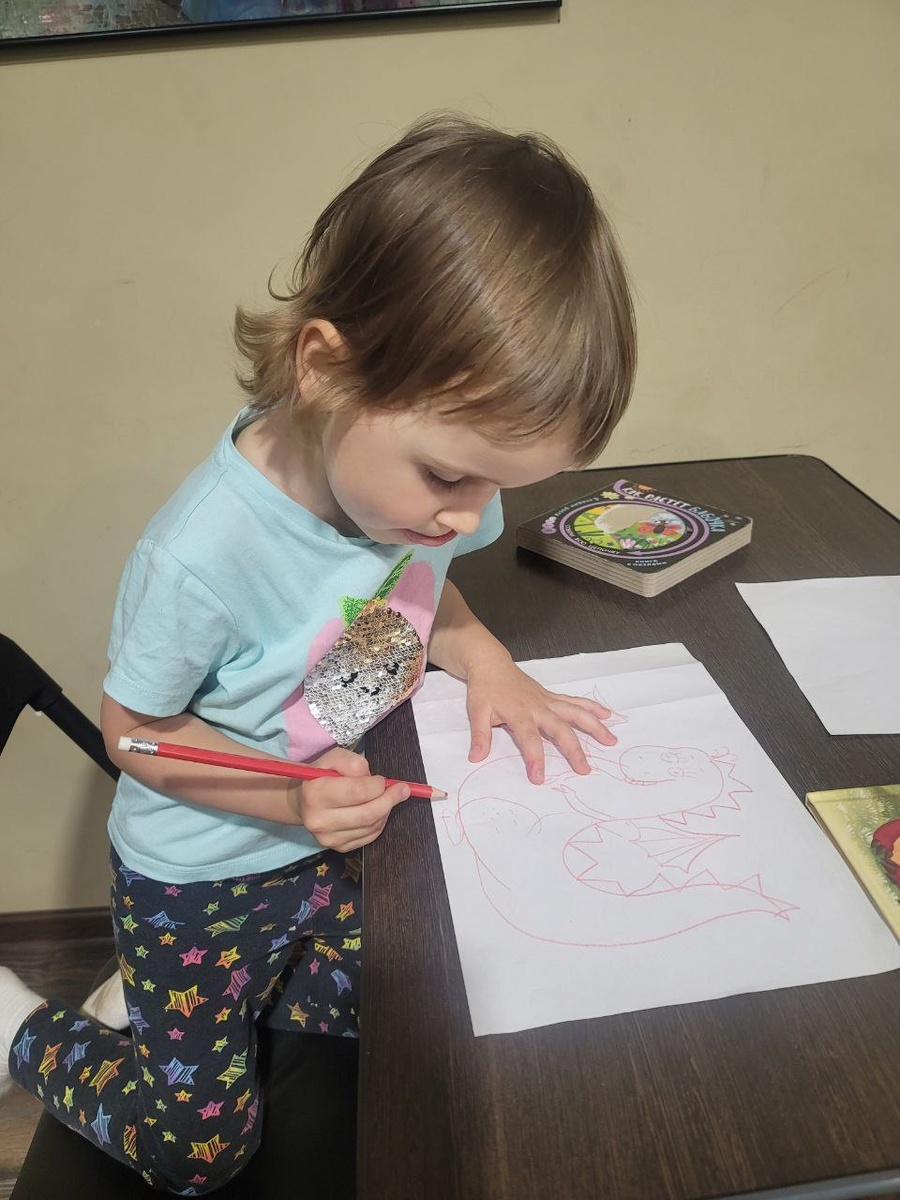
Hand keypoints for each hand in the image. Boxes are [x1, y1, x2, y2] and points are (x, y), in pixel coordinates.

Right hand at [287, 747, 409, 851]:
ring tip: (384, 798)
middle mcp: (320, 820)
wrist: (303, 802)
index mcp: (315, 794)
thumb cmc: (321, 777)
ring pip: (372, 826)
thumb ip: (353, 762)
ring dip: (385, 810)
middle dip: (390, 799)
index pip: (358, 792)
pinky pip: (370, 836)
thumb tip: (373, 779)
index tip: (381, 780)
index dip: (377, 785)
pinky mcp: (339, 848)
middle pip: (368, 814)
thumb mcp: (333, 759)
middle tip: (401, 790)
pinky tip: (376, 811)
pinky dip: (379, 822)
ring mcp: (329, 838)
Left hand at [465, 651, 616, 784]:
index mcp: (518, 712)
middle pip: (560, 728)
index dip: (534, 757)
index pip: (528, 738)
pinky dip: (591, 707)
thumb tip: (476, 758)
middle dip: (573, 749)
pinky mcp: (551, 697)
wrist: (491, 663)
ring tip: (610, 740)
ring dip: (594, 726)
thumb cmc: (485, 688)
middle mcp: (538, 707)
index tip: (539, 777)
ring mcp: (548, 701)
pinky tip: (606, 715)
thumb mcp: (476, 711)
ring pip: (575, 712)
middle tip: (584, 769)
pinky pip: (574, 702)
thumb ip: (480, 735)